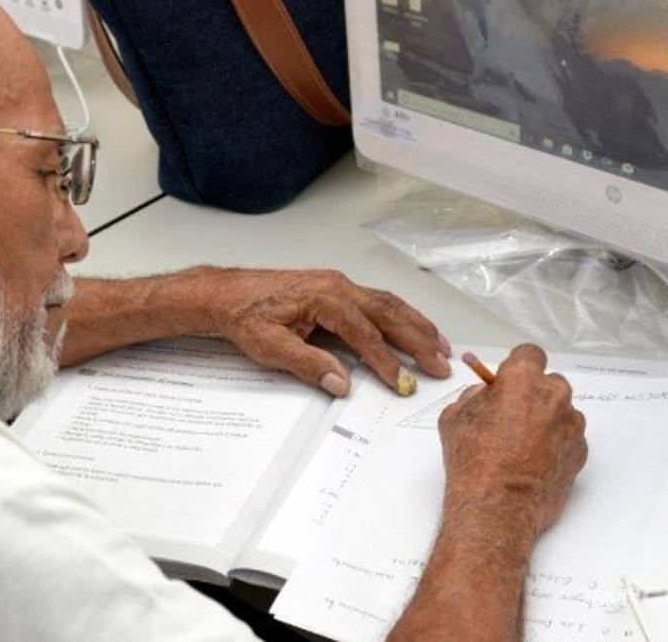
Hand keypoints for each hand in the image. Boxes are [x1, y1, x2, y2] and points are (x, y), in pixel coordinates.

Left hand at [199, 268, 451, 396]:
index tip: (400, 382)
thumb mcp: (270, 347)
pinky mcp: (337, 288)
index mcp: (325, 298)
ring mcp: (339, 284)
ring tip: (441, 346)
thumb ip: (308, 365)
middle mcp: (338, 286)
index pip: (365, 334)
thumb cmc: (245, 316)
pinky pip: (377, 301)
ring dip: (417, 325)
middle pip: (389, 314)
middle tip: (441, 364)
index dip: (385, 361)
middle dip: (418, 340)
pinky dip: (400, 316)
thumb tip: (340, 383)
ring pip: (389, 304)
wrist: (226, 294)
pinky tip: (412, 327)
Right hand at [438, 344, 587, 536]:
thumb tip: (486, 396)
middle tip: (511, 417)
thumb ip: (475, 396)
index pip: (530, 355)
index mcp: (523, 379)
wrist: (496, 506)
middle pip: (549, 383)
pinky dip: (555, 445)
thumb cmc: (474, 461)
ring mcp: (572, 425)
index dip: (517, 367)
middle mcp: (554, 396)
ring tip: (521, 446)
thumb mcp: (454, 417)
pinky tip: (533, 462)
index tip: (508, 381)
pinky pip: (568, 438)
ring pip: (560, 412)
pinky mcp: (581, 451)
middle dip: (533, 395)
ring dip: (545, 420)